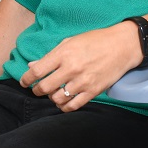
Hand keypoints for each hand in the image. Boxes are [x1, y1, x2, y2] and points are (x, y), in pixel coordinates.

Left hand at [19, 22, 142, 111]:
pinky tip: (64, 101)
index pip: (38, 71)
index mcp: (64, 53)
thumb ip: (51, 55)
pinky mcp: (93, 91)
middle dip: (37, 90)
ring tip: (54, 93)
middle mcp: (71, 68)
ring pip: (57, 99)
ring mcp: (82, 81)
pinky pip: (73, 106)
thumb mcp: (70, 42)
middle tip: (38, 89)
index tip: (24, 81)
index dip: (27, 79)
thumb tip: (33, 66)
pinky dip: (64, 106)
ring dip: (52, 98)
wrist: (122, 46)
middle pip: (44, 88)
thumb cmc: (95, 41)